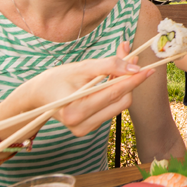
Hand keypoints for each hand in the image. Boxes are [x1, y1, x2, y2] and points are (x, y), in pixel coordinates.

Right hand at [14, 41, 155, 135]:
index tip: (148, 68)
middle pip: (121, 102)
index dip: (134, 79)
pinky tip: (109, 80)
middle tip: (131, 57)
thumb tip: (134, 65)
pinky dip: (114, 94)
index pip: (114, 93)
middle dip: (129, 80)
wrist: (37, 96)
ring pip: (118, 106)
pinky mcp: (89, 129)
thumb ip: (108, 65)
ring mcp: (85, 129)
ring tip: (118, 66)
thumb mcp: (81, 68)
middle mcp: (81, 125)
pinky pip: (110, 109)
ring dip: (123, 86)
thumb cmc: (56, 79)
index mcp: (76, 111)